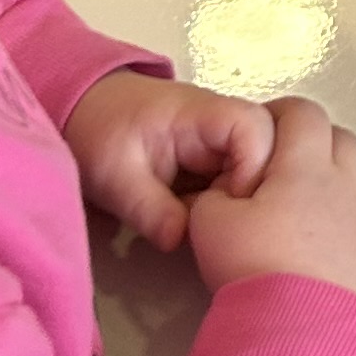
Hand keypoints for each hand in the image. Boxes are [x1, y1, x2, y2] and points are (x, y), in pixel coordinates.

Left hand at [63, 71, 271, 250]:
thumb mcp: (116, 176)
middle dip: (257, 193)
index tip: (233, 207)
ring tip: (221, 230)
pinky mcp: (218, 165)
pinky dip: (232, 207)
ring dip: (246, 204)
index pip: (254, 127)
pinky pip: (240, 184)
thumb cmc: (99, 133)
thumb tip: (180, 241)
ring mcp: (224, 146)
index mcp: (202, 115)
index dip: (256, 166)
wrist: (85, 114)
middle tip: (229, 226)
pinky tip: (215, 227)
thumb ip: (150, 208)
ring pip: (260, 171)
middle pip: (271, 151)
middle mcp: (224, 126)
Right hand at [187, 96, 355, 306]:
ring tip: (307, 222)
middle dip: (313, 146)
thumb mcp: (210, 222)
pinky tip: (346, 251)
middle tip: (282, 173)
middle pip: (341, 142)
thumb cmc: (253, 266)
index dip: (281, 114)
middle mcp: (347, 187)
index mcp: (306, 167)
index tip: (261, 134)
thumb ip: (216, 194)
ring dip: (337, 192)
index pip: (303, 114)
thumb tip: (230, 190)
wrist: (300, 330)